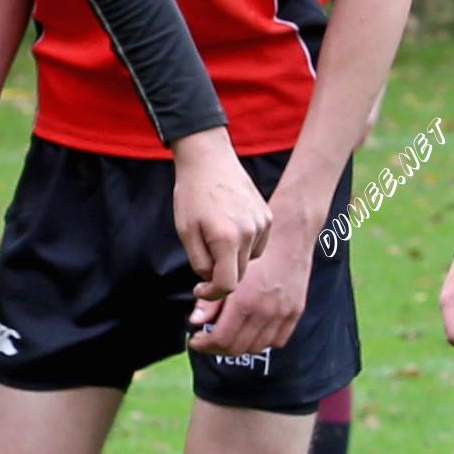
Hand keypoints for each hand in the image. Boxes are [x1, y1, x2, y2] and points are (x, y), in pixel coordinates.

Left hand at [166, 136, 270, 311]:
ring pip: (249, 260)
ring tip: (216, 236)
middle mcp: (249, 233)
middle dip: (220, 274)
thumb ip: (199, 262)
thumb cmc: (192, 194)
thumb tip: (211, 281)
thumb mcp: (186, 232)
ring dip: (233, 259)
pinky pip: (257, 245)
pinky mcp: (267, 217)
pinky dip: (244, 245)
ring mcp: (262, 224)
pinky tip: (231, 228)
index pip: (226, 284)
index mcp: (226, 239)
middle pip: (239, 274)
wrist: (209, 159)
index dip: (211, 293)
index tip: (200, 289)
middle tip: (204, 259)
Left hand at [196, 200, 320, 355]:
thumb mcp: (224, 270)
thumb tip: (195, 322)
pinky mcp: (296, 311)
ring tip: (228, 335)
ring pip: (257, 347)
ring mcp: (282, 313)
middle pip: (237, 348)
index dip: (204, 344)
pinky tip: (251, 331)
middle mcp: (265, 311)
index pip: (221, 339)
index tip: (195, 339)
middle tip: (207, 339)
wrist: (290, 234)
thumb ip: (210, 300)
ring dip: (239, 346)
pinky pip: (278, 340)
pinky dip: (262, 341)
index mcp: (244, 301)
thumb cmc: (252, 247)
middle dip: (217, 348)